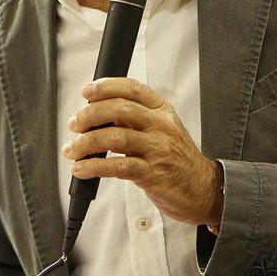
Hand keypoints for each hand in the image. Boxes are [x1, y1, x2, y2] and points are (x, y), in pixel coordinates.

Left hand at [62, 77, 223, 227]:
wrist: (204, 189)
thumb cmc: (178, 160)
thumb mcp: (162, 130)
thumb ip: (135, 120)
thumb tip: (99, 113)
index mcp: (162, 111)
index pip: (132, 88)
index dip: (106, 86)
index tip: (87, 92)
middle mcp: (161, 126)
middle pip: (120, 109)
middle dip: (90, 115)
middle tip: (74, 124)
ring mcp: (158, 149)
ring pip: (116, 137)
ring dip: (87, 143)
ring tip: (72, 149)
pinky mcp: (153, 173)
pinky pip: (118, 166)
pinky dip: (95, 167)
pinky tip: (82, 168)